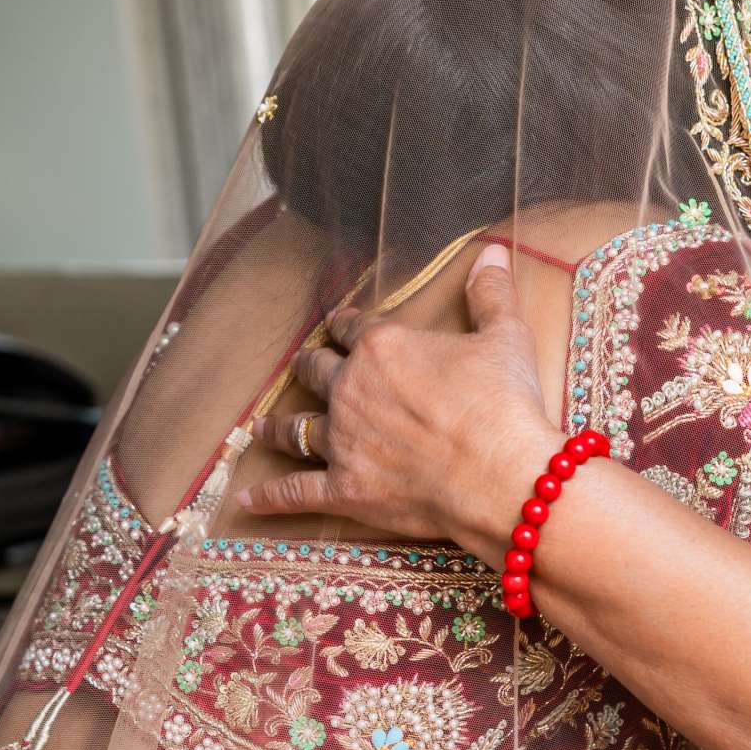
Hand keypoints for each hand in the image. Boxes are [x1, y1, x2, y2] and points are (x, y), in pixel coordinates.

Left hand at [241, 245, 557, 557]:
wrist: (500, 476)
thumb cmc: (504, 406)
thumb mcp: (505, 338)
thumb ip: (490, 294)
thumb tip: (490, 251)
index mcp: (383, 346)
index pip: (352, 327)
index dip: (344, 324)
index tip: (339, 325)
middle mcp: (351, 389)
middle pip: (315, 372)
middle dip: (308, 368)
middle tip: (304, 370)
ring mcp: (342, 441)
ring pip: (295, 429)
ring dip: (277, 428)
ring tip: (262, 429)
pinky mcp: (344, 490)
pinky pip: (295, 493)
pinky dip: (268, 497)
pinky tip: (244, 498)